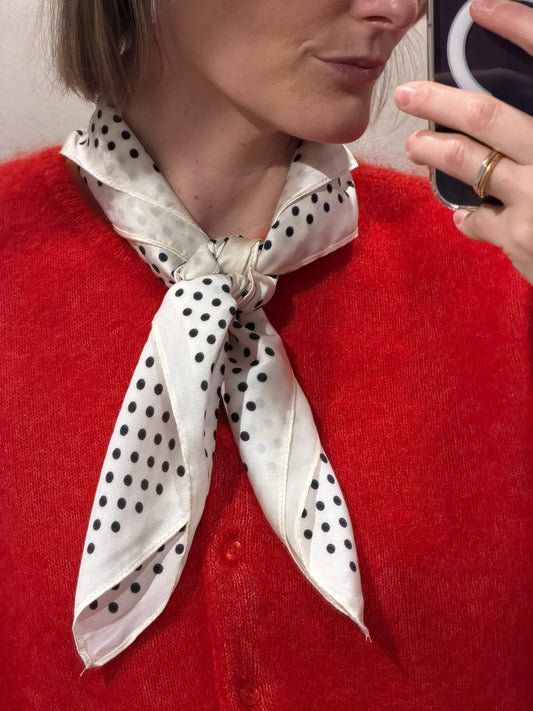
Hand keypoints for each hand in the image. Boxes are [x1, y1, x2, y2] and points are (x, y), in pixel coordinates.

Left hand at [394, 0, 532, 284]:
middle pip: (487, 115)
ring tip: (416, 145)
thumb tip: (507, 123)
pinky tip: (464, 214)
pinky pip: (478, 219)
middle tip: (408, 95)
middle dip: (440, 101)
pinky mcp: (519, 238)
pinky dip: (469, 216)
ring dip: (435, 151)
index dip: (516, 27)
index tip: (481, 9)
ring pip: (470, 163)